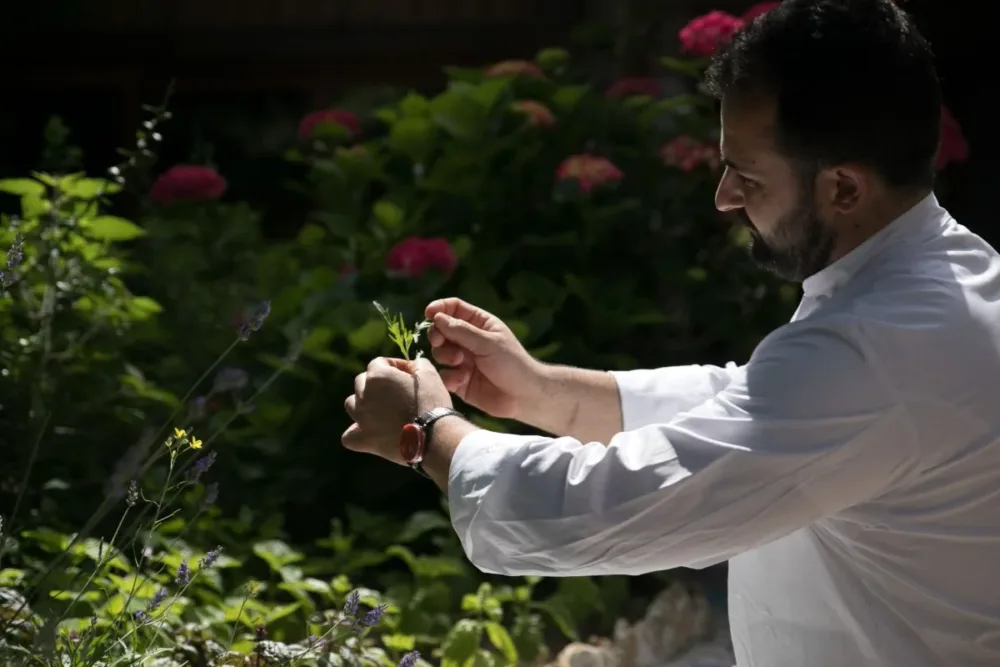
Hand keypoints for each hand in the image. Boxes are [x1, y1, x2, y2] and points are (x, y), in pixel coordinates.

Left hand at [342, 357, 451, 463]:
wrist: (433, 437)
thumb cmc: (432, 403)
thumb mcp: (429, 375)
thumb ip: (417, 364)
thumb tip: (413, 366)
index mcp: (378, 375)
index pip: (379, 363)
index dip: (394, 366)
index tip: (408, 374)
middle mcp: (364, 394)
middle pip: (362, 382)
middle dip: (377, 384)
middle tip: (396, 392)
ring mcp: (361, 418)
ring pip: (351, 404)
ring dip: (363, 404)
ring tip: (381, 411)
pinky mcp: (364, 439)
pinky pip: (349, 436)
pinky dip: (357, 433)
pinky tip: (369, 432)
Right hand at [425, 297, 543, 419]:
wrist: (523, 396)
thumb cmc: (512, 364)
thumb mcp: (488, 343)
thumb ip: (461, 331)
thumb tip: (437, 317)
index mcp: (479, 324)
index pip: (454, 308)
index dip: (440, 308)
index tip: (429, 313)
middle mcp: (468, 340)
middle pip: (441, 330)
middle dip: (437, 335)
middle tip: (440, 342)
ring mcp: (463, 360)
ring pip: (439, 352)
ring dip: (445, 356)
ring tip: (460, 363)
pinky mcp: (459, 381)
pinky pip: (444, 375)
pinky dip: (450, 376)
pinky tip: (462, 381)